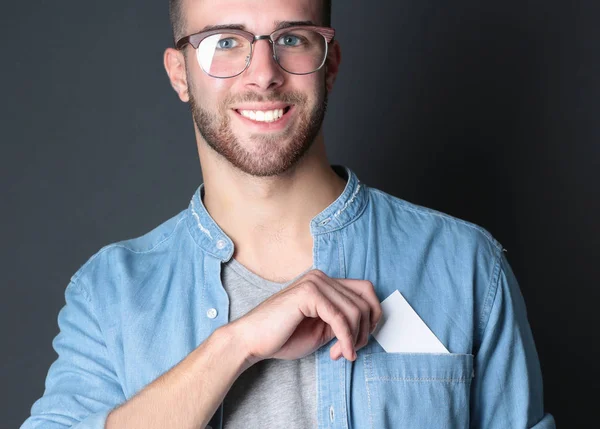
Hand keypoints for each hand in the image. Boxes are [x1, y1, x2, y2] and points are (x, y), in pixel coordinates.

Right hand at [229, 269, 381, 365]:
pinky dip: (346, 339)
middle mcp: (321, 277)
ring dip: (354, 338)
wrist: (252, 341)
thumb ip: (342, 321)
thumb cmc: (282, 337)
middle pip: (364, 301)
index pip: (365, 290)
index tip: (360, 339)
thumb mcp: (322, 328)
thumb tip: (367, 325)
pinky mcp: (309, 294)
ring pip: (355, 310)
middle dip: (364, 331)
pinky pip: (340, 319)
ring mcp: (315, 282)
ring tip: (341, 353)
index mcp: (324, 282)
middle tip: (350, 350)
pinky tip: (340, 353)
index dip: (372, 316)